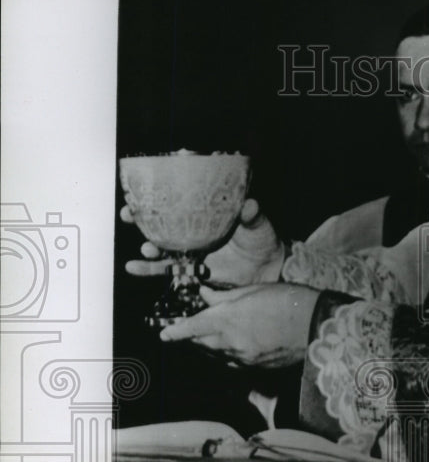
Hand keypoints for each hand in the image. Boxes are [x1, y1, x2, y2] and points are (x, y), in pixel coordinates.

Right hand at [122, 199, 284, 284]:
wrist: (267, 269)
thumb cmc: (262, 240)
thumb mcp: (258, 224)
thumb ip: (252, 215)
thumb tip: (250, 204)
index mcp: (205, 215)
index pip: (178, 202)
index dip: (158, 195)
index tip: (140, 190)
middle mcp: (194, 231)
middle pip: (162, 223)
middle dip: (142, 218)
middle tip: (128, 215)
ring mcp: (190, 252)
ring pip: (161, 248)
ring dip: (148, 248)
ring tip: (144, 249)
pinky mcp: (191, 271)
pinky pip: (167, 271)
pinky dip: (150, 270)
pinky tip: (133, 268)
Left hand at [159, 282, 319, 367]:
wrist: (316, 324)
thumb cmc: (287, 301)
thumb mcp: (253, 291)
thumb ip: (225, 296)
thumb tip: (205, 295)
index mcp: (227, 320)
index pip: (191, 329)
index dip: (175, 332)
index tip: (164, 333)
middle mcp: (231, 343)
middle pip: (200, 344)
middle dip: (190, 338)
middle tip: (185, 331)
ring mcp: (244, 358)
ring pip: (216, 355)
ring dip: (208, 347)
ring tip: (207, 337)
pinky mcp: (257, 367)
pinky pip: (233, 363)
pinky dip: (226, 355)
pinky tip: (230, 347)